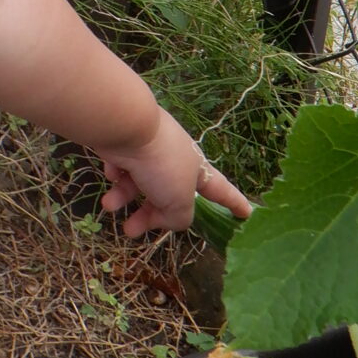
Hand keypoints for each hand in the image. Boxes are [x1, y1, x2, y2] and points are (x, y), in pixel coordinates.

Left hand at [97, 107, 251, 237]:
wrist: (127, 127)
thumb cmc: (160, 164)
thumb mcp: (178, 200)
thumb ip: (179, 217)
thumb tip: (168, 218)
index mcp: (196, 170)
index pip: (220, 190)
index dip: (234, 203)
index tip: (248, 212)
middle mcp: (175, 160)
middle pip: (166, 195)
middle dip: (148, 215)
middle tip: (131, 231)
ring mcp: (150, 151)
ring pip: (138, 184)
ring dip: (123, 198)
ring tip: (110, 206)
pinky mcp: (125, 145)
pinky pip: (122, 168)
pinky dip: (116, 175)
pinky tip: (112, 173)